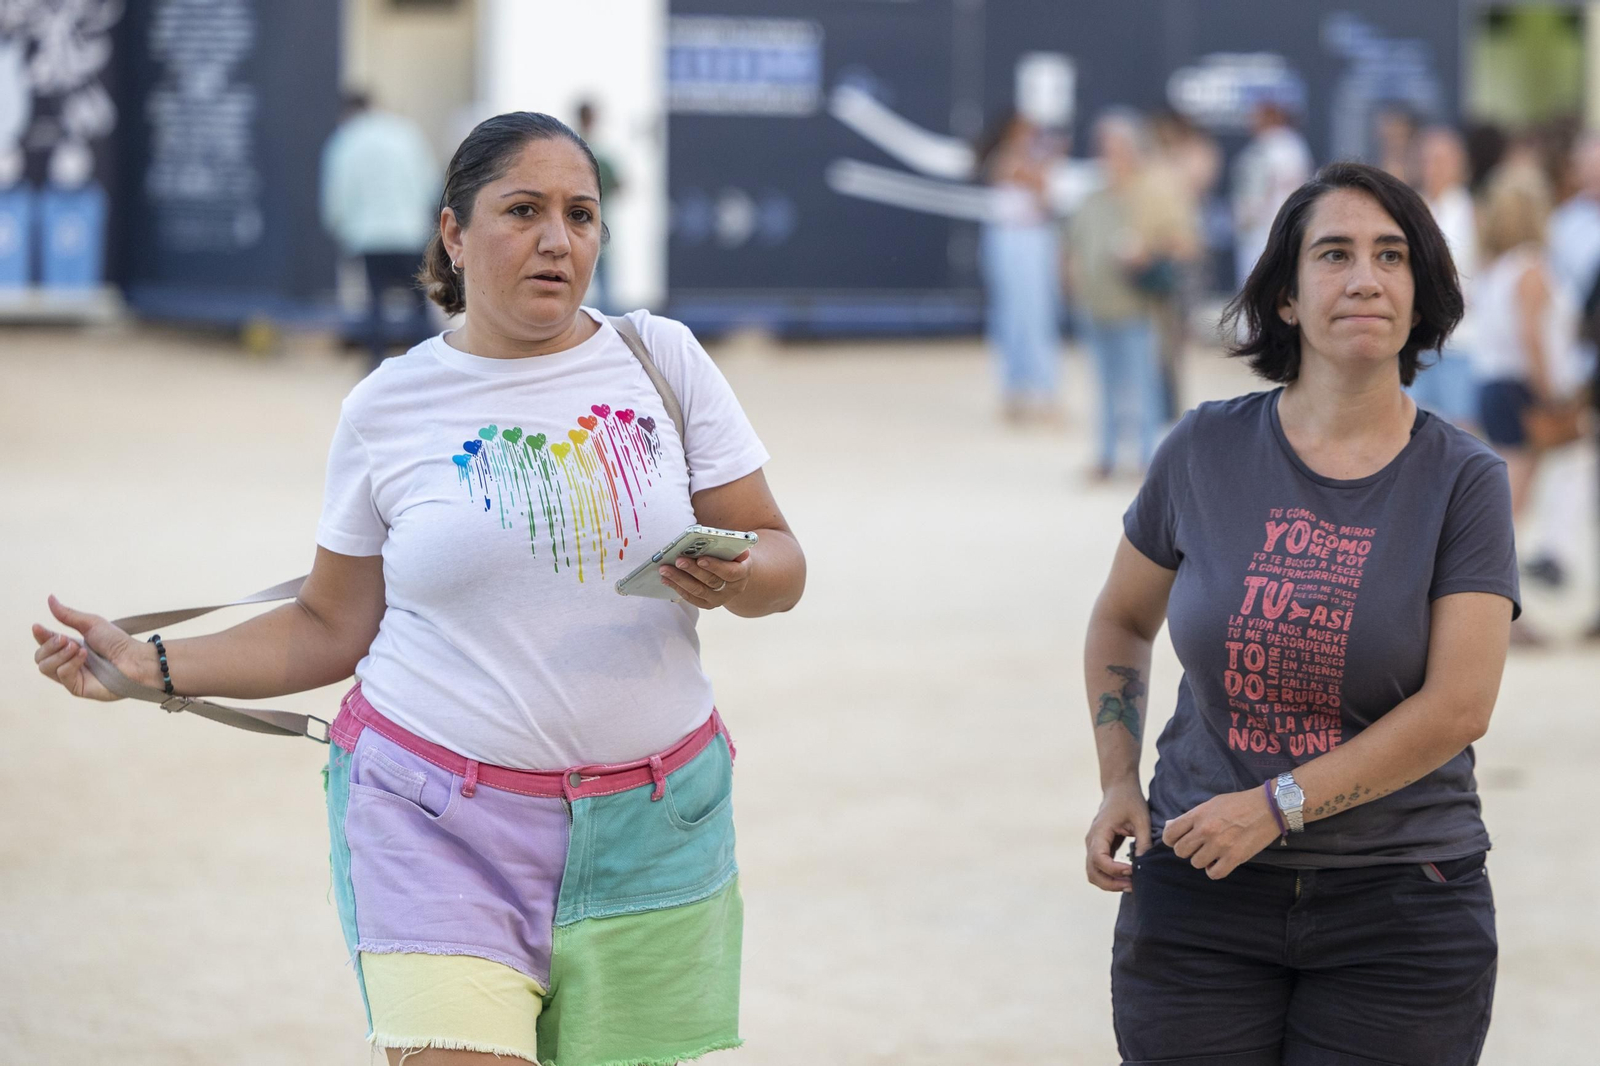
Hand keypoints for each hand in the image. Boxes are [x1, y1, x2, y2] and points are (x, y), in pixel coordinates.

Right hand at [31, 595, 152, 700]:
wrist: (134, 659)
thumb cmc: (117, 642)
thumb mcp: (91, 624)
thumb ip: (68, 615)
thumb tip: (50, 598)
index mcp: (69, 646)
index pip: (45, 643)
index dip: (40, 635)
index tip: (38, 626)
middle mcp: (67, 662)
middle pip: (39, 657)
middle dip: (49, 646)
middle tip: (66, 639)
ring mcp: (71, 676)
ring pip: (45, 668)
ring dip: (60, 655)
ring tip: (79, 648)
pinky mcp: (77, 688)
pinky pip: (62, 676)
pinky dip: (70, 664)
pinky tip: (84, 657)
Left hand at [657, 550, 751, 610]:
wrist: (734, 576)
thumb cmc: (732, 557)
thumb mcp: (737, 551)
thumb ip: (733, 546)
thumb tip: (727, 540)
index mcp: (742, 574)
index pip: (729, 572)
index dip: (715, 566)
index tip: (700, 558)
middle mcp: (732, 589)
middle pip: (710, 581)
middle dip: (692, 570)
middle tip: (678, 561)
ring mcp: (719, 599)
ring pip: (697, 591)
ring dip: (679, 579)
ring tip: (665, 569)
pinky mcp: (707, 604)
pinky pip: (691, 598)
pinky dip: (677, 588)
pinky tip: (666, 579)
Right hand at [1085, 779, 1151, 892]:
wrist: (1119, 789)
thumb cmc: (1130, 801)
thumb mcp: (1141, 819)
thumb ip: (1143, 842)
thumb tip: (1144, 866)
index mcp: (1099, 831)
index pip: (1099, 858)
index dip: (1114, 869)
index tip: (1133, 870)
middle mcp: (1091, 841)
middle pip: (1092, 871)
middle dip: (1111, 883)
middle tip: (1132, 886)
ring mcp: (1093, 845)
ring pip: (1093, 873)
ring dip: (1110, 883)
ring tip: (1131, 885)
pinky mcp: (1099, 848)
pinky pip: (1098, 869)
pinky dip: (1110, 877)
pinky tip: (1127, 877)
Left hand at [1161, 787, 1280, 879]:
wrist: (1268, 807)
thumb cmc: (1239, 803)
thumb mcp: (1211, 804)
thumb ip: (1191, 817)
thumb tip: (1170, 826)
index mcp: (1198, 815)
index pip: (1170, 834)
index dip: (1171, 840)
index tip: (1178, 840)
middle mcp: (1206, 830)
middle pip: (1181, 851)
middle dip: (1187, 850)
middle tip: (1198, 846)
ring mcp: (1220, 845)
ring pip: (1196, 863)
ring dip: (1202, 860)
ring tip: (1211, 853)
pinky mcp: (1235, 857)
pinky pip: (1214, 873)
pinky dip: (1214, 870)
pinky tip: (1218, 863)